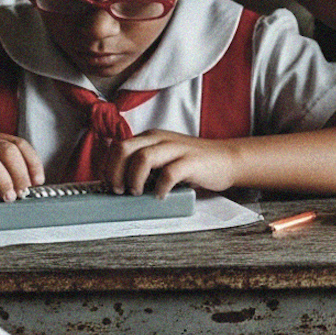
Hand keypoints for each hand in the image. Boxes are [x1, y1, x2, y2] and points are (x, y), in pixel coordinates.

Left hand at [91, 129, 240, 195]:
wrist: (227, 160)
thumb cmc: (193, 164)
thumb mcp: (164, 158)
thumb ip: (144, 164)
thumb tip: (118, 183)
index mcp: (151, 138)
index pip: (118, 147)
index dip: (108, 167)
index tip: (109, 185)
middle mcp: (160, 139)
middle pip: (123, 148)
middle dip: (115, 172)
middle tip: (119, 190)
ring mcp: (176, 148)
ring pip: (142, 157)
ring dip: (134, 179)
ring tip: (138, 193)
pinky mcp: (190, 162)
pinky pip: (169, 173)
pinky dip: (160, 187)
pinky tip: (161, 196)